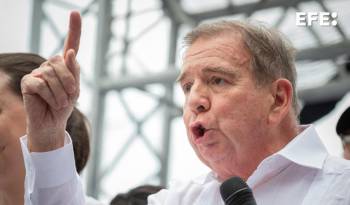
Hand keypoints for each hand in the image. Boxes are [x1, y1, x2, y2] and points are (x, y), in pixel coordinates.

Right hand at [21, 11, 80, 151]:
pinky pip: (41, 84)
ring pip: (51, 74)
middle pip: (61, 61)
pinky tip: (51, 102)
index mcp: (65, 65)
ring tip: (60, 102)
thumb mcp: (74, 89)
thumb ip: (73, 71)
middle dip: (69, 80)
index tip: (76, 13)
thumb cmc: (64, 105)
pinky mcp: (28, 81)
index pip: (71, 44)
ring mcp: (38, 72)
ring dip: (61, 92)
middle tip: (71, 95)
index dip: (74, 29)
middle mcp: (50, 65)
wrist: (52, 123)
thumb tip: (68, 53)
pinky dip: (50, 96)